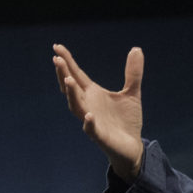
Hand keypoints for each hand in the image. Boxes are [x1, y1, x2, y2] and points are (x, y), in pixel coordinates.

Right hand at [52, 44, 144, 181]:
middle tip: (57, 59)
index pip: (77, 74)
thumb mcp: (132, 93)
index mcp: (93, 93)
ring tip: (68, 80)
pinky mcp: (100, 136)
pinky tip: (89, 115)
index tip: (57, 46)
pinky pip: (91, 129)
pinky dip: (88, 122)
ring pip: (76, 106)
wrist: (132, 146)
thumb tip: (136, 48)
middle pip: (71, 88)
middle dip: (63, 74)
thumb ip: (133, 73)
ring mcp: (92, 120)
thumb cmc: (127, 120)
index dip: (67, 61)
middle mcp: (88, 105)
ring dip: (71, 94)